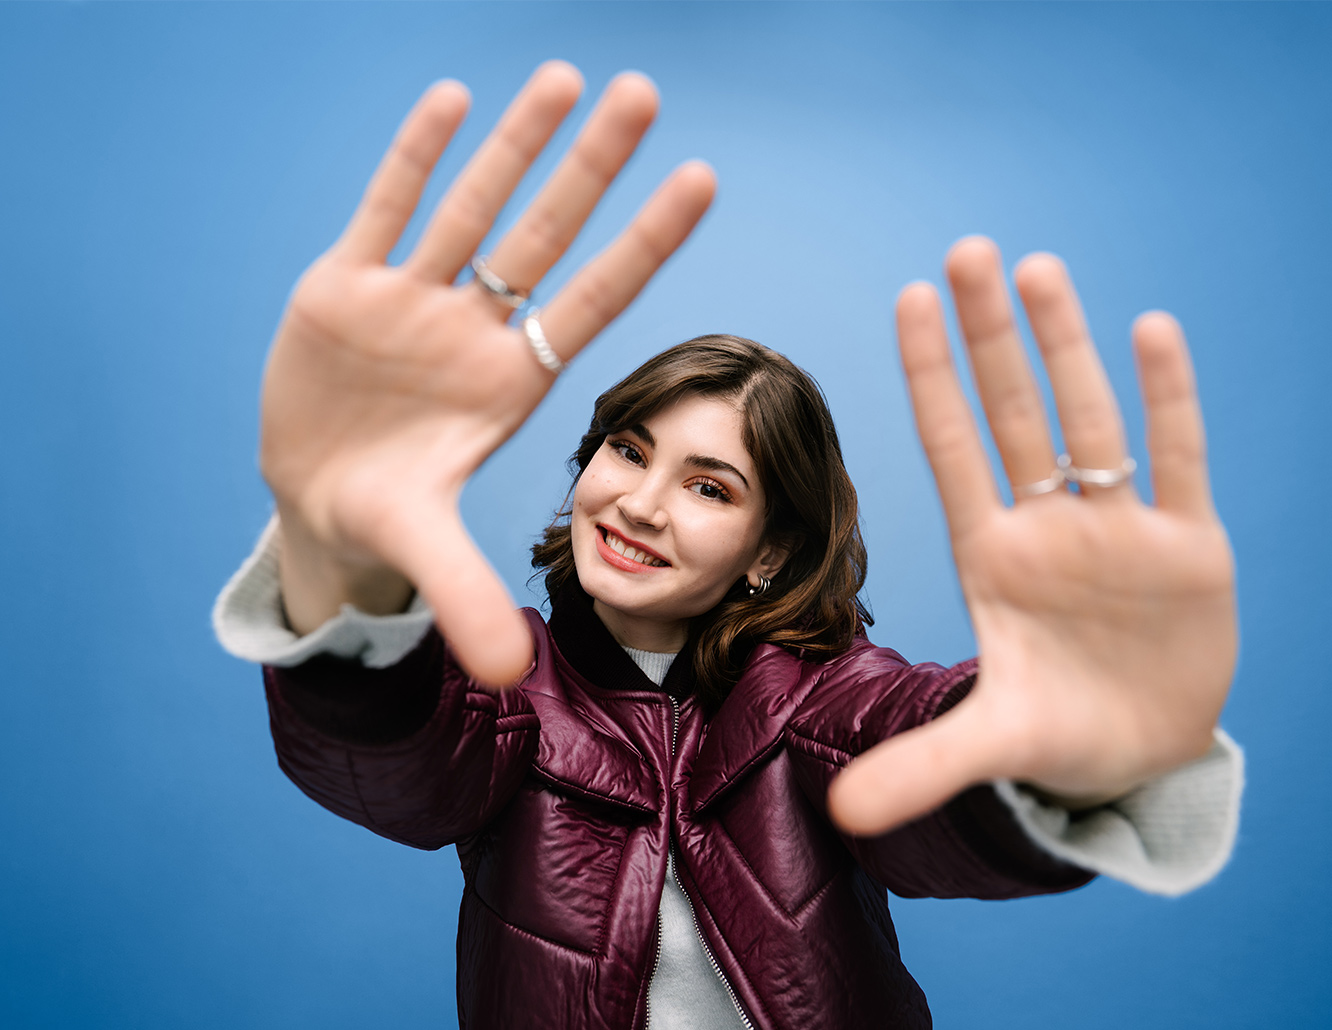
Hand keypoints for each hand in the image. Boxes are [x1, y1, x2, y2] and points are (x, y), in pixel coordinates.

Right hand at [259, 63, 715, 686]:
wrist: (311, 499)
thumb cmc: (386, 516)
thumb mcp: (425, 552)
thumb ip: (468, 598)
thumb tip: (508, 677)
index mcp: (510, 381)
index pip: (593, 299)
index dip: (646, 242)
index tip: (702, 180)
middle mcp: (472, 328)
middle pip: (544, 234)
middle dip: (592, 166)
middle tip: (646, 93)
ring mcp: (410, 300)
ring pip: (472, 205)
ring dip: (515, 143)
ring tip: (567, 76)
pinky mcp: (342, 285)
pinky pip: (385, 209)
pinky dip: (413, 158)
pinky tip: (452, 98)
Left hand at [828, 237, 1236, 834]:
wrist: (1142, 752)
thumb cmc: (1060, 730)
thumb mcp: (993, 746)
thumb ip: (923, 768)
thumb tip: (841, 823)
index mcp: (993, 555)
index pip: (954, 448)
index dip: (932, 377)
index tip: (908, 299)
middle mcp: (1050, 525)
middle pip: (1016, 413)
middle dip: (990, 338)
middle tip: (964, 249)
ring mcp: (1119, 528)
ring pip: (1091, 420)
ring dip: (1068, 346)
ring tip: (1039, 268)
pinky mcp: (1188, 544)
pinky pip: (1178, 456)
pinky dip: (1167, 398)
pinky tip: (1150, 328)